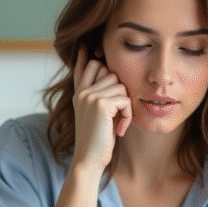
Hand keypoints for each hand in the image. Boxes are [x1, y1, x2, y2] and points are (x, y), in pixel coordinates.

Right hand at [71, 48, 131, 171]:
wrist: (89, 160)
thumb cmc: (96, 140)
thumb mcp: (93, 115)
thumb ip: (95, 96)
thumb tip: (103, 80)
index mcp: (79, 93)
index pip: (83, 67)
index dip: (85, 56)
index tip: (85, 46)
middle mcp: (82, 91)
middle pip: (108, 71)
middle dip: (118, 88)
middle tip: (116, 111)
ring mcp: (89, 96)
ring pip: (120, 85)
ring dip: (125, 104)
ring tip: (117, 122)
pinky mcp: (101, 104)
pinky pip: (125, 99)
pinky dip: (128, 115)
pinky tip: (120, 129)